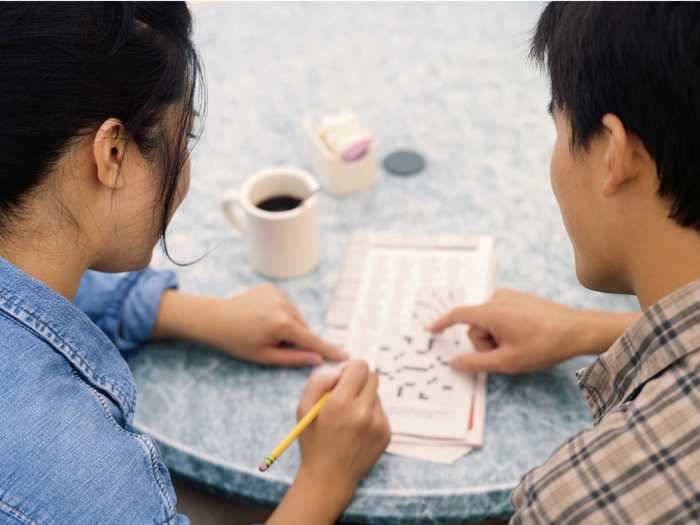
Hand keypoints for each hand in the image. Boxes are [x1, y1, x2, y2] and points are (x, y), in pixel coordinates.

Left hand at [153, 284, 346, 366]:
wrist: (216, 319)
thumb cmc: (238, 342)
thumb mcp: (265, 357)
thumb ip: (293, 359)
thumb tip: (317, 360)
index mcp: (283, 325)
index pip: (312, 340)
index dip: (329, 350)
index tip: (346, 355)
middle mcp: (284, 306)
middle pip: (304, 327)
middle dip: (297, 337)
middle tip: (275, 344)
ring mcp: (278, 294)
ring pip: (296, 315)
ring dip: (290, 324)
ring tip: (266, 330)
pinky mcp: (271, 287)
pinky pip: (286, 304)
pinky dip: (281, 313)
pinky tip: (263, 318)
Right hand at [267, 361, 390, 524]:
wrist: (330, 478)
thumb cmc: (314, 442)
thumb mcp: (303, 409)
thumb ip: (317, 382)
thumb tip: (338, 370)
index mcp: (340, 403)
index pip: (360, 367)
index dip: (350, 369)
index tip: (343, 378)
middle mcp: (363, 411)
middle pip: (372, 376)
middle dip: (359, 381)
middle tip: (346, 394)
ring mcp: (378, 424)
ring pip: (376, 394)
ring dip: (364, 398)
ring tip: (349, 417)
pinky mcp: (386, 433)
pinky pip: (380, 411)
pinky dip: (370, 414)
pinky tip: (357, 430)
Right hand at [431, 288, 638, 373]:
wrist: (577, 330)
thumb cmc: (544, 346)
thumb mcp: (508, 361)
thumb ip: (477, 363)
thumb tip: (453, 362)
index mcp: (491, 312)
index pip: (458, 315)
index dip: (443, 323)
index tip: (432, 330)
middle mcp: (497, 299)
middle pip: (476, 325)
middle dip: (485, 343)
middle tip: (507, 354)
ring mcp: (510, 297)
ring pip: (488, 321)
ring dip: (496, 337)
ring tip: (519, 345)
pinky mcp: (519, 298)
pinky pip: (500, 315)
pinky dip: (504, 328)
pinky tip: (524, 335)